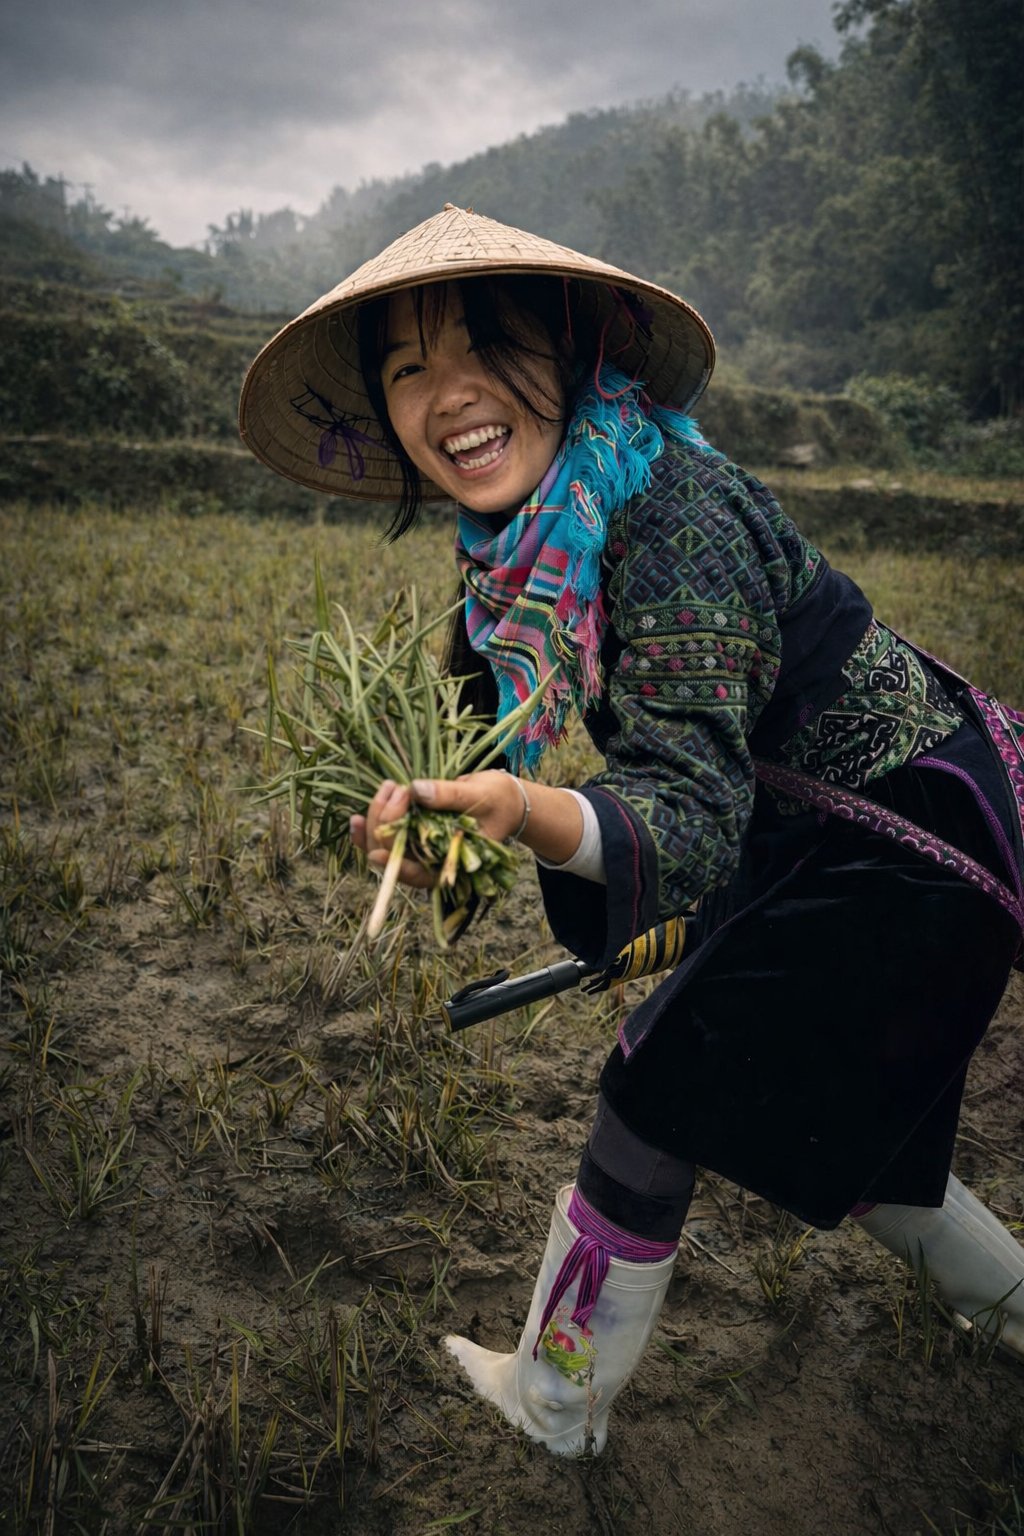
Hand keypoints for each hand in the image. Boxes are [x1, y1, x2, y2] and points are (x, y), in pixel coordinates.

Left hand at [350, 771, 582, 886]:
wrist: (502, 800)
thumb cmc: (498, 801)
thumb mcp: (480, 796)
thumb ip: (449, 795)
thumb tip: (417, 790)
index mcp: (451, 864)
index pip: (419, 874)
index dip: (396, 866)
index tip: (377, 853)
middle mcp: (430, 862)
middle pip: (394, 856)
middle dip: (386, 821)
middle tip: (396, 788)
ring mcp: (417, 849)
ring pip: (383, 846)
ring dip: (376, 819)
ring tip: (387, 787)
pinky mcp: (410, 834)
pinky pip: (383, 836)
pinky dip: (369, 827)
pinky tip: (354, 818)